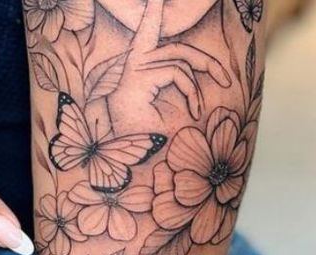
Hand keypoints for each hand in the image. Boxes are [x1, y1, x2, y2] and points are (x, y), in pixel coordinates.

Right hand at [108, 0, 231, 129]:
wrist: (116, 153)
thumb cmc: (136, 137)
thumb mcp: (160, 110)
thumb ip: (174, 89)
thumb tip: (197, 83)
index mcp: (135, 69)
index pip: (148, 33)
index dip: (152, 14)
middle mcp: (134, 63)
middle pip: (178, 49)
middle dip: (206, 61)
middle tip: (226, 80)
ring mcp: (135, 67)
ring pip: (181, 58)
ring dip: (198, 84)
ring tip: (200, 110)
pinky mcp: (139, 75)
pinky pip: (179, 73)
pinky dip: (191, 93)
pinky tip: (194, 113)